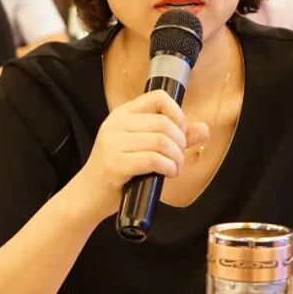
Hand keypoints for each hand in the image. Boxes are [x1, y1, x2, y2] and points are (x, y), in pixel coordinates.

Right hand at [71, 90, 208, 221]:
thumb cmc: (119, 171)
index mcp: (123, 113)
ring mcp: (113, 143)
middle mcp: (116, 123)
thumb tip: (204, 128)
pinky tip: (168, 173)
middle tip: (179, 159)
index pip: (158, 98)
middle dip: (180, 143)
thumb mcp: (143, 148)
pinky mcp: (115, 164)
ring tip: (174, 168)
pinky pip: (153, 159)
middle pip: (164, 123)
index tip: (181, 133)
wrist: (88, 195)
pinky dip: (168, 167)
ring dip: (176, 158)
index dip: (177, 114)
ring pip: (161, 141)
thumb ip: (173, 137)